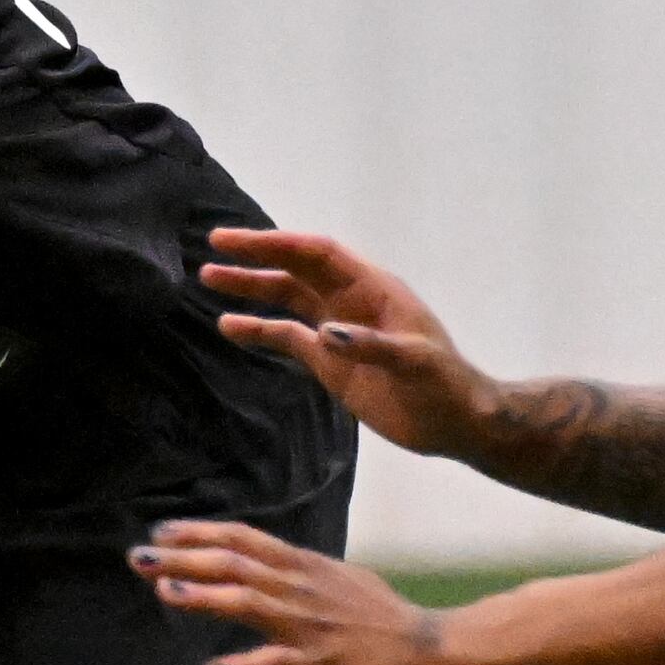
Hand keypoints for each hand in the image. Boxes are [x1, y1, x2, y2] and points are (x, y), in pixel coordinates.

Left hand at [133, 521, 450, 664]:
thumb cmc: (381, 619)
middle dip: (184, 558)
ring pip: (248, 602)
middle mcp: (300, 588)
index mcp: (303, 566)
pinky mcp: (317, 664)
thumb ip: (294, 571)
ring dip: (203, 596)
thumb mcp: (337, 578)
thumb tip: (260, 563)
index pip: (243, 539)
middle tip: (137, 556)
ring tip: (164, 591)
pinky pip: (273, 663)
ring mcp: (307, 625)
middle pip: (235, 564)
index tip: (161, 530)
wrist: (429, 651)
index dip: (200, 532)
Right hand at [201, 227, 499, 459]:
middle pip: (296, 269)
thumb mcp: (416, 363)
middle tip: (213, 247)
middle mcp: (351, 301)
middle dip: (256, 256)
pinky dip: (258, 330)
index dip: (278, 244)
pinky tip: (229, 327)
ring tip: (209, 279)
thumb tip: (324, 334)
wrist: (456, 422)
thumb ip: (372, 346)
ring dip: (251, 287)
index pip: (318, 255)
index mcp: (374, 289)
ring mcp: (338, 330)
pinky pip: (288, 337)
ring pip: (287, 298)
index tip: (237, 241)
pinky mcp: (329, 360)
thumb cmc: (445, 386)